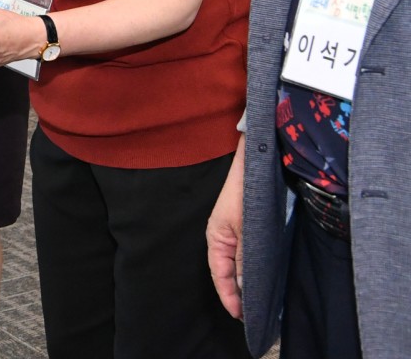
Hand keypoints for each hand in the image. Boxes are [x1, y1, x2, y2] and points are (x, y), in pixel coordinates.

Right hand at [207, 147, 244, 318]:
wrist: (257, 164)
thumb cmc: (246, 193)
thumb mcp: (246, 228)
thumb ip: (245, 258)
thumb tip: (244, 286)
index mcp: (216, 238)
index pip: (220, 275)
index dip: (230, 297)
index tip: (241, 317)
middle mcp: (225, 239)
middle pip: (228, 273)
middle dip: (239, 294)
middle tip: (254, 316)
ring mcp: (237, 235)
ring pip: (240, 266)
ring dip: (247, 284)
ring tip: (260, 303)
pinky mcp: (250, 230)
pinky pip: (249, 257)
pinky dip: (254, 271)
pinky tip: (264, 280)